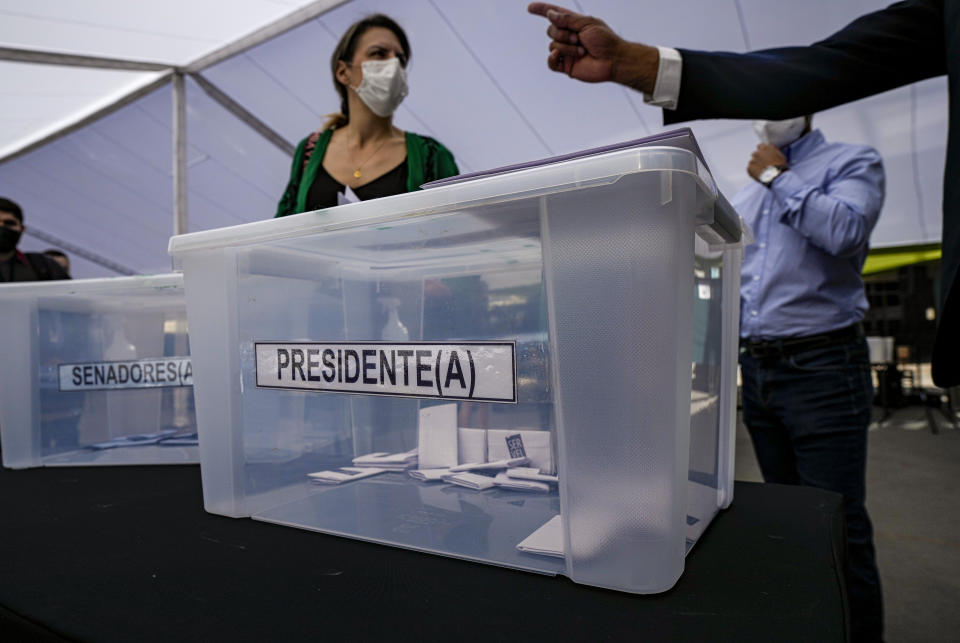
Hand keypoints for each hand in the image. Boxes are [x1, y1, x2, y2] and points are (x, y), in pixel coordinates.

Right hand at [527, 3, 657, 91]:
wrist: (613, 60)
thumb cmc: (605, 40)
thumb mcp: (587, 23)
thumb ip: (567, 19)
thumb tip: (550, 14)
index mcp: (573, 24)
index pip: (554, 15)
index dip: (542, 10)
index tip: (530, 8)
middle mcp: (568, 37)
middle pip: (550, 30)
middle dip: (563, 34)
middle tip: (579, 39)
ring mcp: (566, 52)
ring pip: (552, 45)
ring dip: (567, 47)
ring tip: (582, 51)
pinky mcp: (566, 66)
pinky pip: (551, 62)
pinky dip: (552, 58)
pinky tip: (557, 55)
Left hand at [747, 144, 787, 180]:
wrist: (775, 176)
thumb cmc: (780, 166)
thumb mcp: (780, 156)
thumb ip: (774, 151)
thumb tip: (771, 150)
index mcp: (765, 148)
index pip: (760, 146)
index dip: (762, 150)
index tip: (763, 154)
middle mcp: (757, 153)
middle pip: (755, 154)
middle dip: (758, 158)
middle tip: (762, 164)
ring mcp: (752, 160)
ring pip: (752, 162)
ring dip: (755, 165)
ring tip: (761, 171)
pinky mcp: (749, 168)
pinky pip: (750, 169)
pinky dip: (753, 171)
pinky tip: (759, 174)